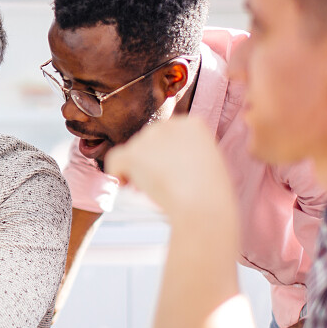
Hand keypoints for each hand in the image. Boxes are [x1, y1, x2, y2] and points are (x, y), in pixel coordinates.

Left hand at [105, 116, 234, 220]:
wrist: (202, 203)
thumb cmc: (211, 193)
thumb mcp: (208, 163)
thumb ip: (188, 154)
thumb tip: (164, 163)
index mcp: (193, 124)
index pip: (171, 134)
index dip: (167, 154)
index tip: (173, 173)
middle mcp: (170, 124)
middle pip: (150, 140)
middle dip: (151, 160)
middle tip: (160, 183)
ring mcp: (150, 137)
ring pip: (133, 151)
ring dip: (138, 169)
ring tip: (152, 190)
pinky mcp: (133, 153)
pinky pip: (115, 159)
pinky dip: (117, 172)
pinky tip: (125, 187)